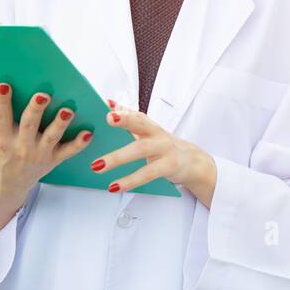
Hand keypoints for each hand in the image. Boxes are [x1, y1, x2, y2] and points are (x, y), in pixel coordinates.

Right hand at [0, 82, 92, 199]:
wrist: (6, 185)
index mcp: (1, 139)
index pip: (0, 118)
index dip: (1, 102)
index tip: (4, 85)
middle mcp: (21, 146)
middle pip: (29, 125)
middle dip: (36, 110)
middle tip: (43, 94)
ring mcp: (39, 153)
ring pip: (52, 137)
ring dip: (61, 124)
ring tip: (68, 110)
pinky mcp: (53, 159)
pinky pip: (68, 152)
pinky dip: (79, 144)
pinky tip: (88, 132)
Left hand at [92, 99, 217, 206]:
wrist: (192, 163)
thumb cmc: (164, 147)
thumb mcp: (149, 132)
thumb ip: (129, 118)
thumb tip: (109, 103)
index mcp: (151, 126)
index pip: (136, 114)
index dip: (123, 110)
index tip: (107, 107)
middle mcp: (158, 134)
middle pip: (141, 124)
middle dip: (125, 120)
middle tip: (108, 118)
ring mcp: (164, 149)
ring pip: (140, 150)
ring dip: (118, 157)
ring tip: (97, 166)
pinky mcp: (169, 166)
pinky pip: (147, 174)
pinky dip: (130, 181)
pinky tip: (114, 186)